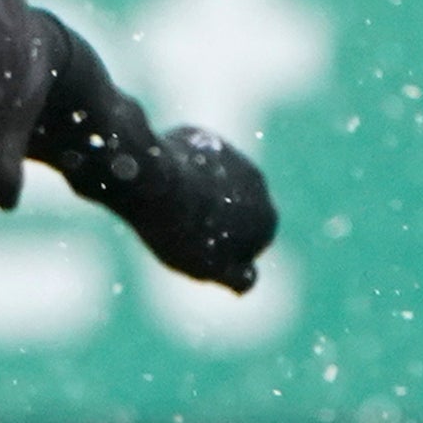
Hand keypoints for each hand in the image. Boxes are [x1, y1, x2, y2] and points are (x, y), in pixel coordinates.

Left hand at [132, 129, 277, 293]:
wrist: (154, 184)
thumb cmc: (184, 232)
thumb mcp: (210, 267)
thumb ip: (236, 276)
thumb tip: (247, 281)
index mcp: (267, 219)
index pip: (247, 243)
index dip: (220, 250)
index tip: (196, 248)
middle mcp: (259, 185)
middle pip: (234, 211)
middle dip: (212, 218)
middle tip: (181, 226)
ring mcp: (234, 157)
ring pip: (214, 184)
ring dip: (197, 193)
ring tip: (171, 204)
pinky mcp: (204, 140)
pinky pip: (194, 162)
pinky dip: (182, 171)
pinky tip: (163, 180)